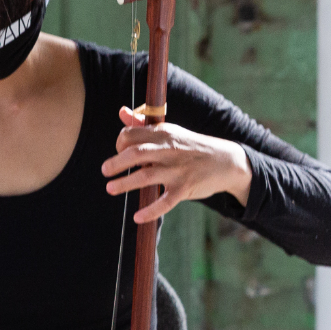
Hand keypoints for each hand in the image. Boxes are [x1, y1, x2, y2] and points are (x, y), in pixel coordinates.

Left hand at [102, 106, 251, 223]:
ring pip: (146, 176)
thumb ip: (144, 124)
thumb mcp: (171, 131)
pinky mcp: (185, 188)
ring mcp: (177, 170)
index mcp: (164, 133)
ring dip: (125, 183)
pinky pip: (164, 202)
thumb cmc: (191, 147)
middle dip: (116, 162)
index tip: (118, 153)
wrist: (226, 161)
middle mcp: (169, 150)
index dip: (120, 143)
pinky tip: (137, 217)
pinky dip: (150, 211)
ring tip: (110, 188)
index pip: (132, 135)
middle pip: (135, 153)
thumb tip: (122, 112)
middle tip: (105, 171)